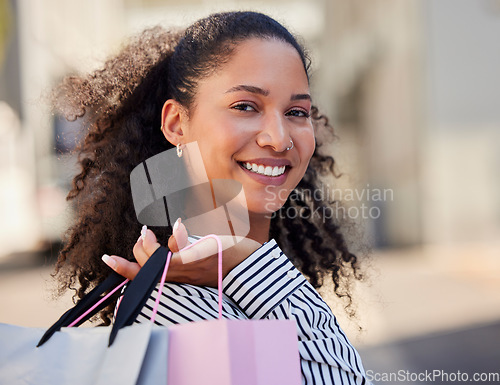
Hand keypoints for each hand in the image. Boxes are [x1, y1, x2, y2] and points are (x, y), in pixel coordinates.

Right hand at [101, 220, 261, 286]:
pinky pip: (180, 252)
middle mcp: (180, 275)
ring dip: (147, 245)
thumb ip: (182, 254)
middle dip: (136, 251)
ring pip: (156, 262)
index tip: (108, 258)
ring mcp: (189, 268)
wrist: (250, 267)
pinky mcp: (201, 258)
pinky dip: (175, 237)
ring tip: (148, 231)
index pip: (144, 277)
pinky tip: (176, 225)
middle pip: (144, 269)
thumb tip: (170, 241)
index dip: (123, 269)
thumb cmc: (225, 260)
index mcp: (178, 276)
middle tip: (143, 234)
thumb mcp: (198, 261)